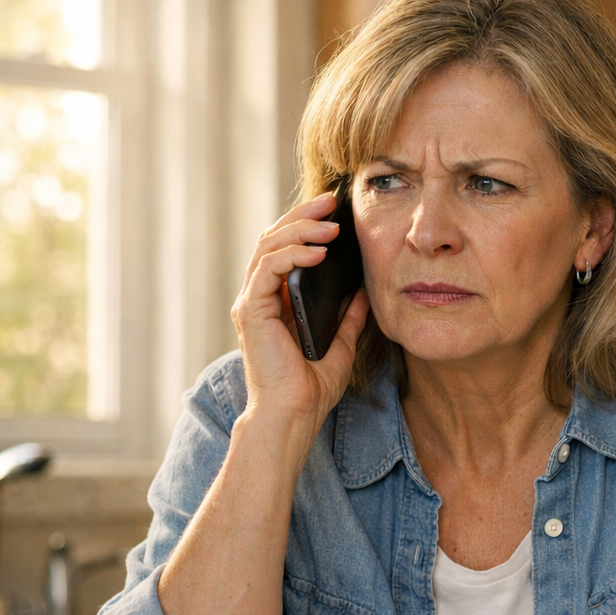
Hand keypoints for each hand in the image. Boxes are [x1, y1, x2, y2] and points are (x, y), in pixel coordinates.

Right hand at [231, 192, 370, 431]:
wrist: (295, 414)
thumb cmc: (312, 386)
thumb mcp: (342, 342)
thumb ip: (349, 316)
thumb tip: (365, 289)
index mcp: (276, 300)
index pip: (285, 248)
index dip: (307, 225)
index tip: (337, 210)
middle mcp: (258, 296)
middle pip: (273, 238)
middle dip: (303, 215)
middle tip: (332, 200)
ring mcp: (251, 302)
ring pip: (267, 247)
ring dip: (300, 230)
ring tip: (331, 225)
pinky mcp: (250, 312)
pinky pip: (267, 270)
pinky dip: (292, 255)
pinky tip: (319, 253)